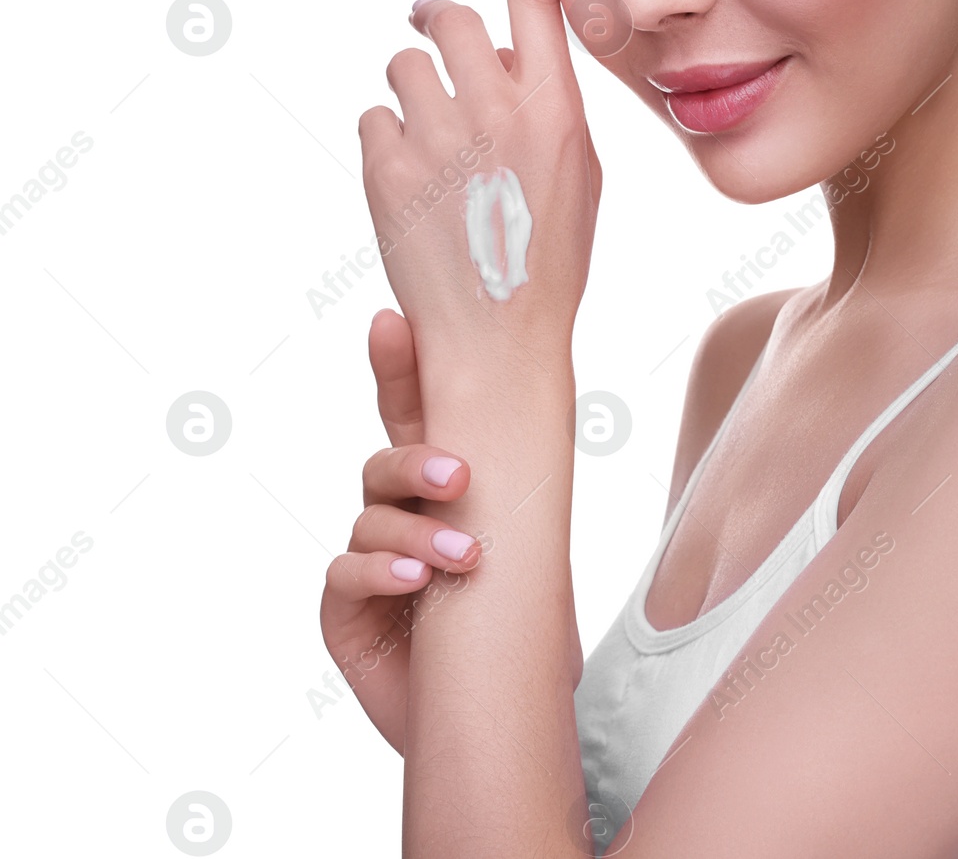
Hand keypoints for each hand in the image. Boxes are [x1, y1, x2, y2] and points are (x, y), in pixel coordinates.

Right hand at [320, 309, 584, 753]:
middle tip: (460, 477)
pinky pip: (346, 574)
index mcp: (442, 487)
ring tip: (463, 561)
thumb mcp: (529, 543)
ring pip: (372, 518)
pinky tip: (413, 584)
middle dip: (418, 462)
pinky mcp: (344, 610)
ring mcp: (367, 560)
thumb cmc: (520, 622)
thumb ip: (518, 484)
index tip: (392, 320)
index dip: (398, 366)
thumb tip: (540, 399)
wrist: (501, 711)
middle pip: (386, 460)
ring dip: (418, 536)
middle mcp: (398, 514)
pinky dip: (380, 574)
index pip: (413, 415)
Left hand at [357, 0, 601, 353]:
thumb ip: (544, 102)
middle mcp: (500, 112)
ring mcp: (440, 138)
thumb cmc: (548, 254)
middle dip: (432, 21)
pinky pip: (374, 119)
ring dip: (412, 93)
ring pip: (402, 66)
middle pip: (445, 16)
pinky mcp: (386, 169)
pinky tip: (413, 188)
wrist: (498, 338)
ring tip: (434, 148)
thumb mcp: (578, 171)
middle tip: (426, 32)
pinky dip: (388, 143)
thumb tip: (490, 50)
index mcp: (559, 109)